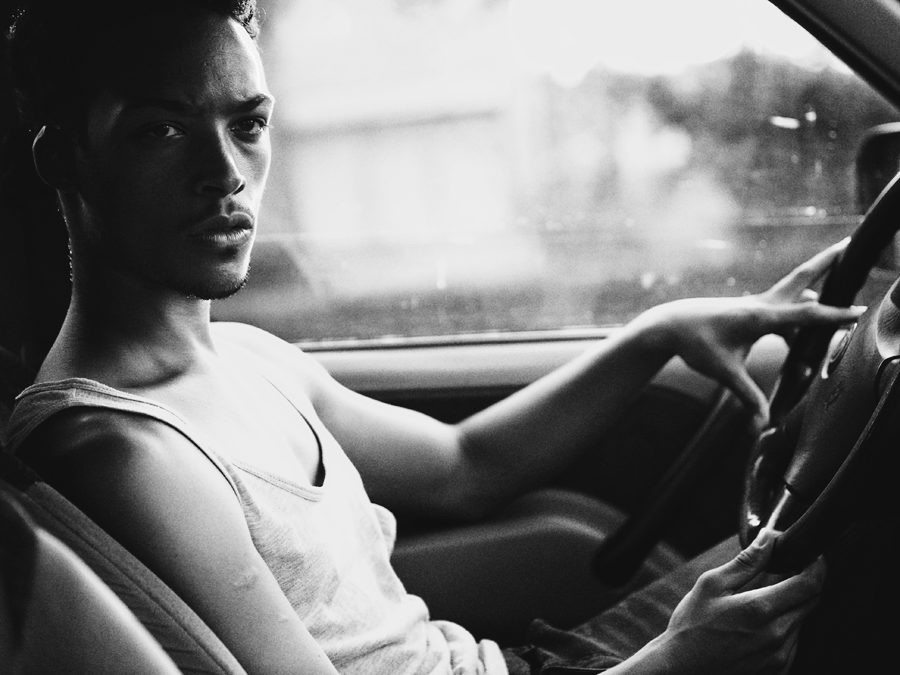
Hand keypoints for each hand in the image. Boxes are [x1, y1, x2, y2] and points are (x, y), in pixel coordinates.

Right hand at [632, 529, 824, 674]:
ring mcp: (780, 657)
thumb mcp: (711, 585)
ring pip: (800, 620)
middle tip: (780, 572)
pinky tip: (754, 625)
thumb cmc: (691, 626)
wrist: (682, 670)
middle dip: (801, 582)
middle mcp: (777, 636)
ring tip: (757, 602)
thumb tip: (769, 539)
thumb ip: (746, 562)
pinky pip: (792, 641)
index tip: (810, 555)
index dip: (816, 565)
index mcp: (760, 609)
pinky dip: (781, 626)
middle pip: (810, 602)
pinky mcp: (778, 670)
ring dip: (789, 605)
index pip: (809, 584)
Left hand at [634, 238, 863, 425]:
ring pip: (794, 293)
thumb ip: (747, 396)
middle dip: (826, 262)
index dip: (834, 315)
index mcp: (759, 316)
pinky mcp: (749, 310)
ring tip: (839, 290)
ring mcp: (755, 304)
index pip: (805, 313)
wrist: (669, 325)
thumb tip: (764, 421)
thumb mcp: (723, 373)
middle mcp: (760, 304)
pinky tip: (805, 327)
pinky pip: (783, 310)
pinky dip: (798, 316)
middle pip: (801, 278)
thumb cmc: (695, 344)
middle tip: (849, 243)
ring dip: (816, 291)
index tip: (858, 312)